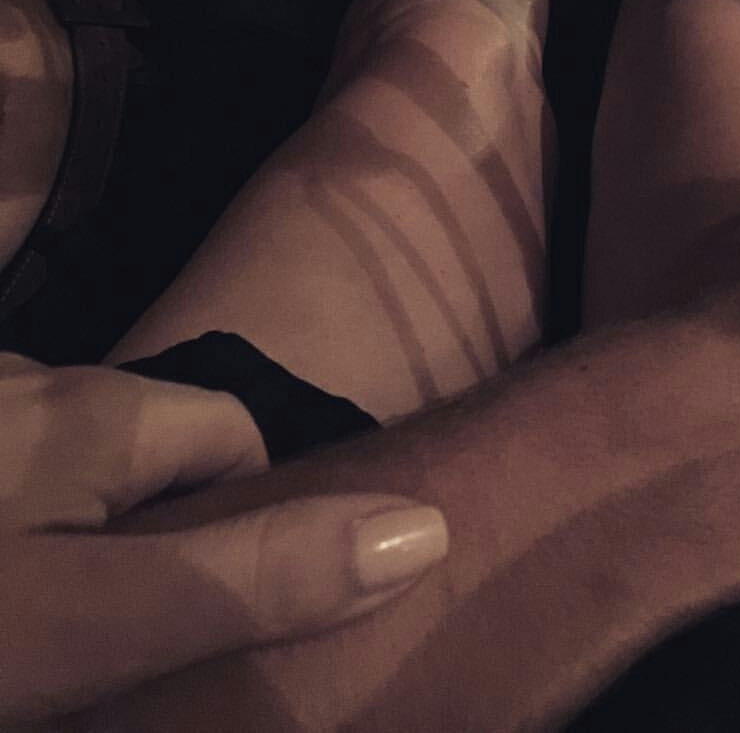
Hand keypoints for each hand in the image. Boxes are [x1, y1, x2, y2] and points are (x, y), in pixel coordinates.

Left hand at [0, 355, 447, 726]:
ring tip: (45, 630)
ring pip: (75, 464)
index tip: (196, 622)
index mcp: (102, 402)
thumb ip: (250, 574)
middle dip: (161, 530)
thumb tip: (422, 529)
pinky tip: (3, 593)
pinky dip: (18, 523)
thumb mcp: (94, 618)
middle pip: (157, 443)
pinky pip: (13, 476)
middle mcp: (38, 376)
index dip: (243, 527)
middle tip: (111, 638)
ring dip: (79, 530)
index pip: (236, 433)